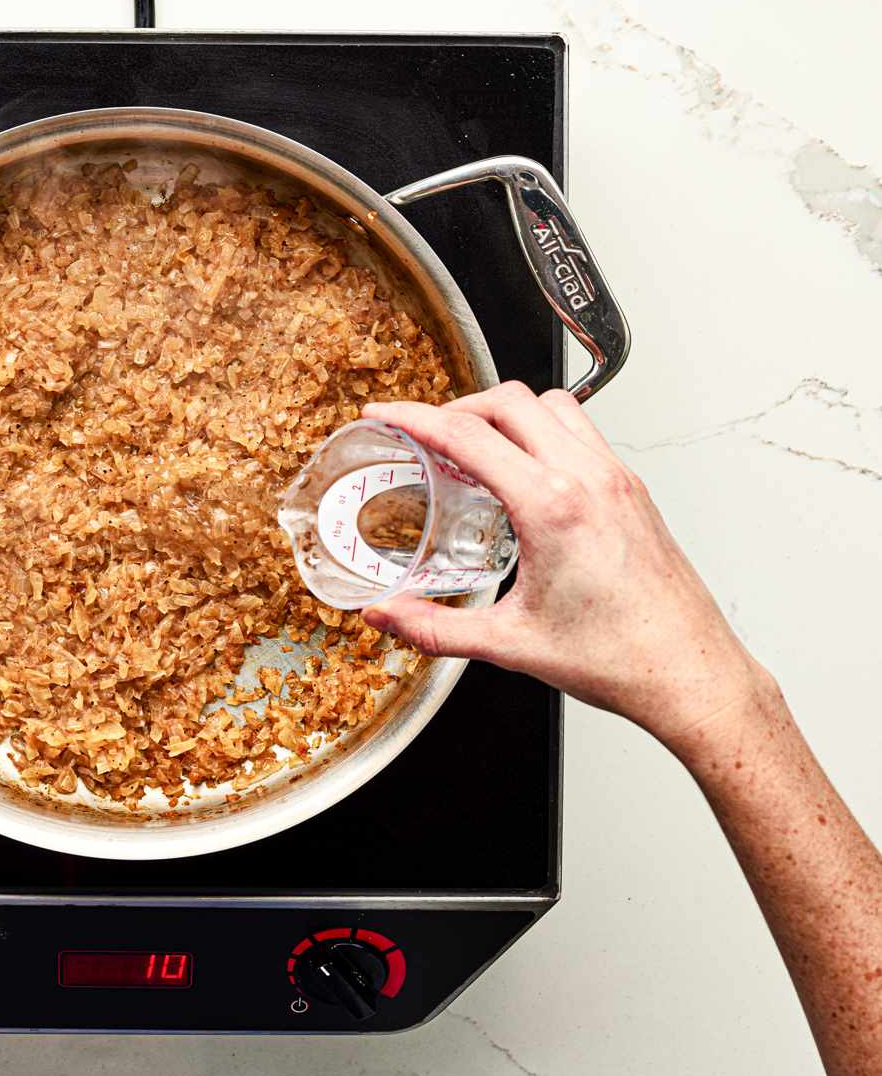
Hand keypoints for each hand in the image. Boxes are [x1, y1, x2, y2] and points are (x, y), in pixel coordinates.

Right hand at [359, 382, 773, 749]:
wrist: (690, 675)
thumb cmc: (621, 658)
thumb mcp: (509, 643)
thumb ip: (433, 628)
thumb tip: (385, 615)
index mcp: (553, 506)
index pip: (469, 435)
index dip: (414, 417)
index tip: (385, 414)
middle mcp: (589, 480)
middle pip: (510, 400)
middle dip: (457, 406)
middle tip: (424, 431)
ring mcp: (617, 480)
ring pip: (554, 405)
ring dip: (506, 412)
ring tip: (474, 444)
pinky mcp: (632, 492)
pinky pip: (582, 434)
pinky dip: (542, 433)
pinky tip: (522, 473)